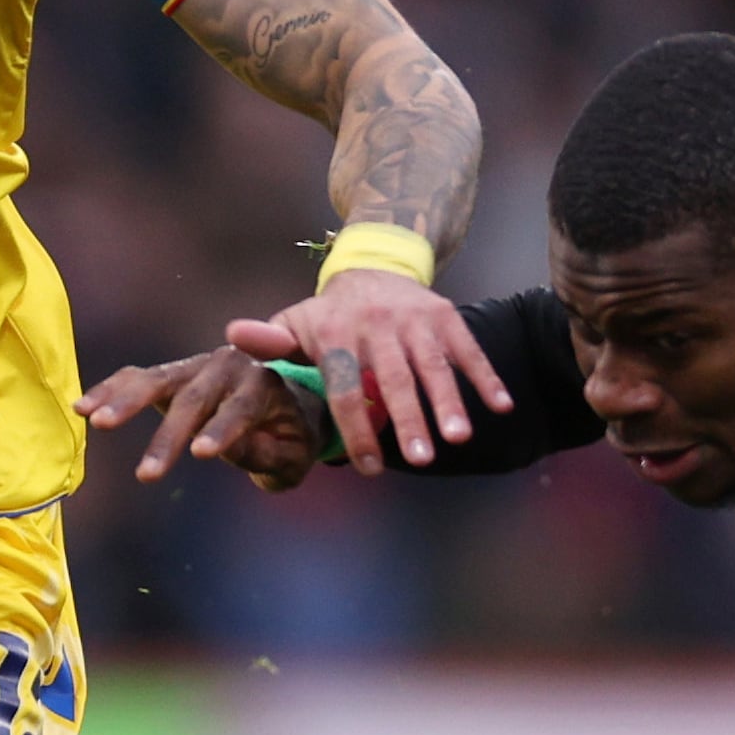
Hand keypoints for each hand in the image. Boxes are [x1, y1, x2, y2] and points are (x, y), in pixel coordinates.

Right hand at [80, 320, 329, 488]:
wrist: (283, 402)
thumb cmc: (289, 437)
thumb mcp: (293, 456)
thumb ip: (266, 454)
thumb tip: (226, 449)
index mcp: (265, 384)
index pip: (242, 408)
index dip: (223, 430)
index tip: (201, 454)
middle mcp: (229, 366)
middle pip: (195, 398)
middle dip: (169, 435)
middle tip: (147, 474)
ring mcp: (196, 367)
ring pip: (158, 381)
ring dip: (125, 402)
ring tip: (96, 423)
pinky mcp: (171, 374)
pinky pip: (137, 378)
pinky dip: (110, 390)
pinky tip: (82, 408)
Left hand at [267, 264, 505, 471]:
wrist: (373, 267)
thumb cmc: (327, 315)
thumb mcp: (294, 323)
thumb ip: (268, 341)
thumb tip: (233, 335)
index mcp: (336, 332)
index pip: (346, 388)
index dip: (356, 429)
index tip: (368, 468)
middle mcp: (377, 324)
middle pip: (394, 378)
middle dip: (408, 419)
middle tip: (419, 457)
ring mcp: (414, 319)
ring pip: (433, 365)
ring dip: (448, 402)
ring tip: (458, 438)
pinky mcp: (445, 315)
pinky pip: (468, 348)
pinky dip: (486, 376)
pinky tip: (501, 406)